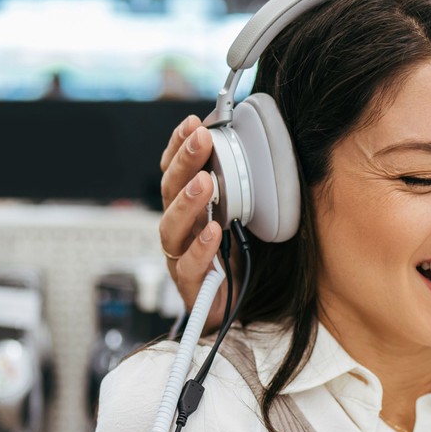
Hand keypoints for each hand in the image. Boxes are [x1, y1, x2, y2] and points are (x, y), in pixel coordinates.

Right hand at [158, 115, 225, 323]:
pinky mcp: (190, 285)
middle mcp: (179, 228)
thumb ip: (242, 186)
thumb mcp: (242, 214)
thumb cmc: (237, 256)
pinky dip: (200, 248)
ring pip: (172, 226)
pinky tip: (214, 231)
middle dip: (184, 162)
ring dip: (188, 201)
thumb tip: (260, 145)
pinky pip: (188, 266)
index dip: (179, 146)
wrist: (237, 308)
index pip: (175, 170)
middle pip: (170, 191)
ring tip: (205, 181)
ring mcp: (179, 256)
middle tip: (200, 140)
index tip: (193, 123)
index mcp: (188, 207)